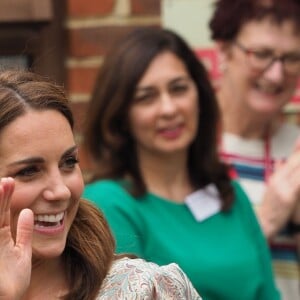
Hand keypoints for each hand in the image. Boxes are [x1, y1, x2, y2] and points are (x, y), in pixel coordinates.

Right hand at [0, 177, 32, 299]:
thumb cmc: (12, 281)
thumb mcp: (22, 253)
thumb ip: (25, 232)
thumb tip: (30, 211)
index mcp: (1, 237)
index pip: (3, 212)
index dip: (6, 197)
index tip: (11, 181)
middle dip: (1, 197)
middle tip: (8, 180)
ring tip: (2, 186)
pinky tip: (0, 207)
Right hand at [257, 140, 299, 238]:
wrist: (263, 222)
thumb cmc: (269, 207)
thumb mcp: (271, 188)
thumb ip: (277, 173)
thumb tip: (279, 160)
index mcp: (275, 177)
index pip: (290, 160)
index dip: (298, 150)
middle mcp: (278, 180)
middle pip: (295, 163)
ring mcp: (283, 188)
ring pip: (298, 170)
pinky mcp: (288, 197)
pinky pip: (298, 183)